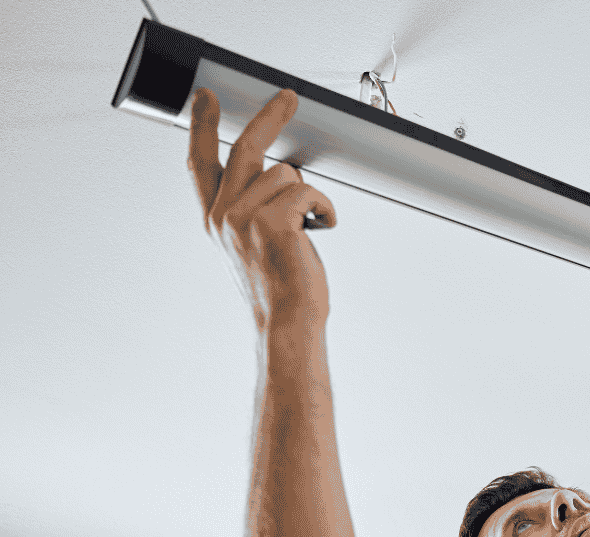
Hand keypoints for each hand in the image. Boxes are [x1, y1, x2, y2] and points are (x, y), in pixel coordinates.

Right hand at [187, 87, 336, 331]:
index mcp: (215, 220)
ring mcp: (245, 218)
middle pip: (245, 147)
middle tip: (289, 98)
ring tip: (308, 226)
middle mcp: (224, 215)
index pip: (200, 162)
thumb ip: (249, 208)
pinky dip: (325, 209)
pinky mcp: (273, 223)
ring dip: (309, 196)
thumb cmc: (278, 287)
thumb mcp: (250, 244)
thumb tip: (275, 175)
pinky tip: (322, 229)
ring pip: (287, 173)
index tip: (204, 97)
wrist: (287, 322)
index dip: (202, 126)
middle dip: (270, 116)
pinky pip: (309, 191)